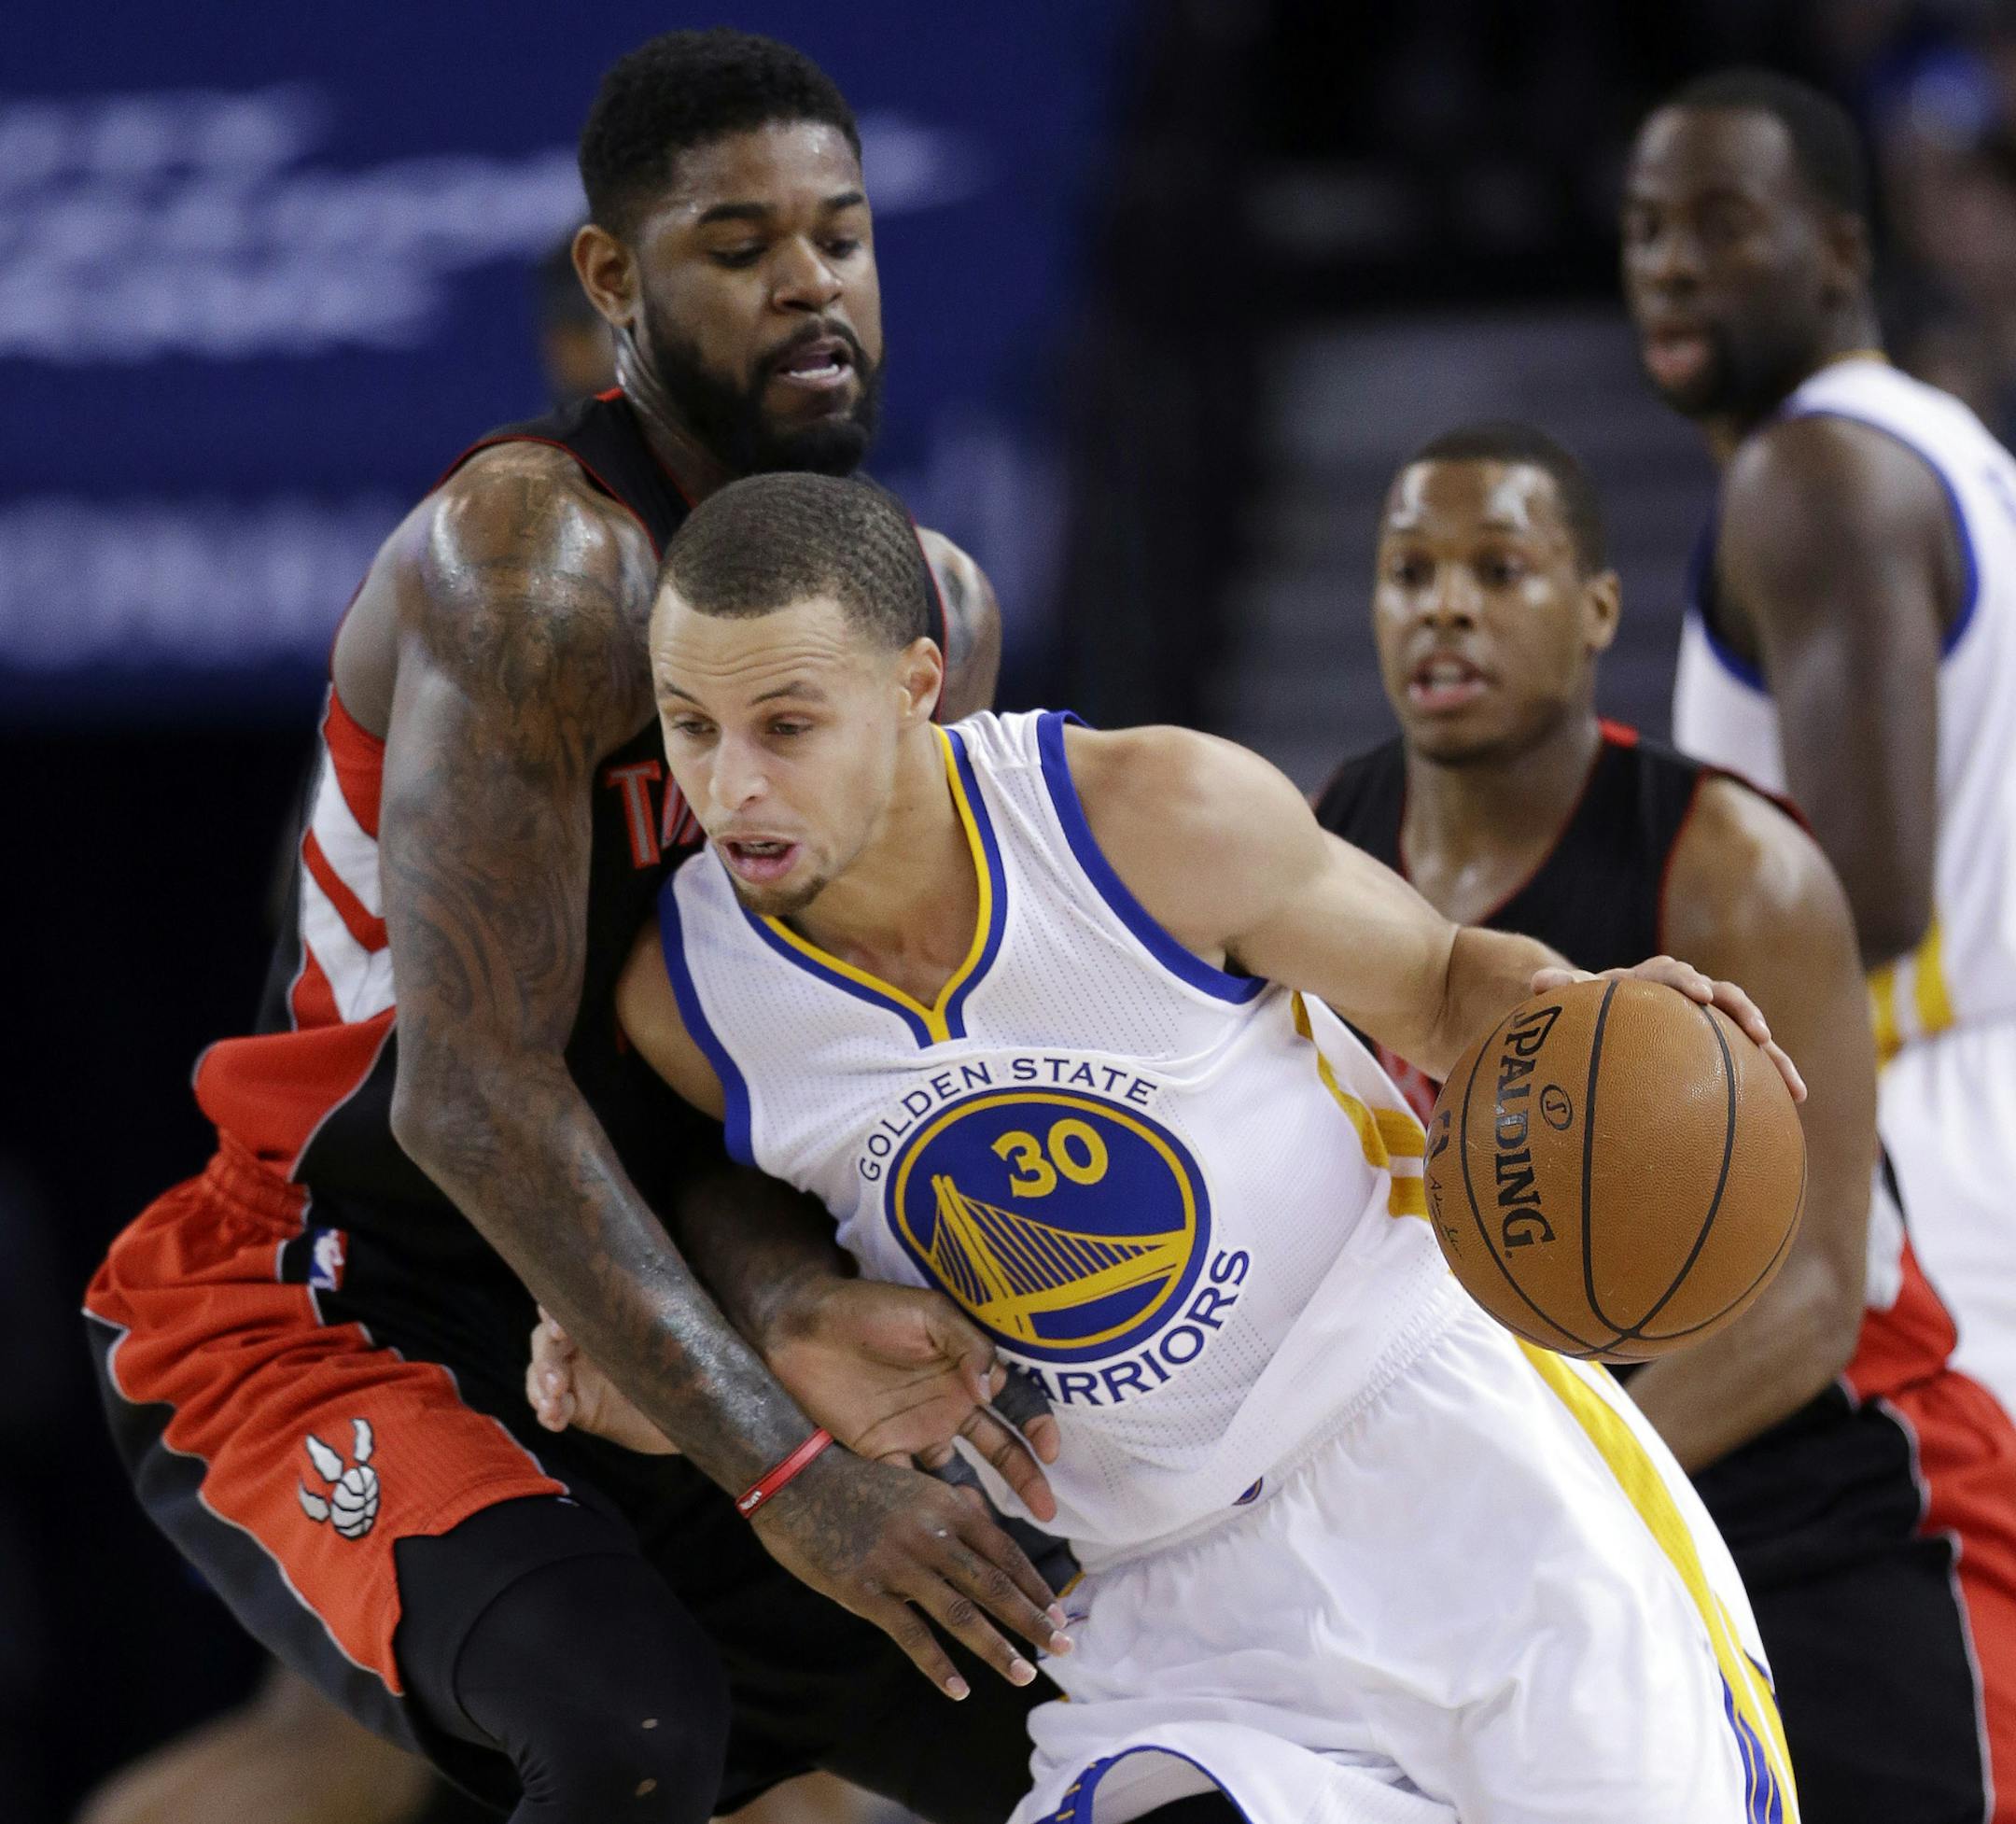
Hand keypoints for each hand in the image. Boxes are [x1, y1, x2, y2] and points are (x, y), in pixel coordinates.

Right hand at [526, 1309, 678, 1455]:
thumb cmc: (685, 1369)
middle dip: (546, 1359)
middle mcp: (584, 1343)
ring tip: (552, 1404)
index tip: (561, 1329)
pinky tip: (553, 1420)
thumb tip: (671, 1306)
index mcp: (603, 1319)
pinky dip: (547, 1412)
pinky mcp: (575, 1406)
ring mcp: (576, 1375)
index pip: (569, 1308)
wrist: (690, 1413)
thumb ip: (664, 1328)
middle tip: (558, 1381)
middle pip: (546, 1342)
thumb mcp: (677, 1346)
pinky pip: (550, 1406)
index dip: (554, 1315)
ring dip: (540, 1387)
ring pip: (540, 1373)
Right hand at [751, 1444, 1071, 1698]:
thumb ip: (952, 1510)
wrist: (796, 1481)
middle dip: (1031, 1619)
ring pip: (960, 1613)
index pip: (1005, 1552)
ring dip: (997, 1648)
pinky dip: (938, 1665)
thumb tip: (989, 1530)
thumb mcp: (915, 1485)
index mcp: (947, 1506)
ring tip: (1023, 1674)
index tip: (1057, 1612)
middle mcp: (932, 1534)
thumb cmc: (856, 1483)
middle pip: (993, 1584)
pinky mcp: (866, 1591)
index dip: (1033, 1585)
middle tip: (1063, 1647)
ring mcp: (899, 1564)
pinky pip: (911, 1635)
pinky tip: (960, 1689)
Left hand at [767, 1278, 1061, 1521]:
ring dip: (981, 1504)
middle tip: (1046, 1510)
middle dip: (1026, 1478)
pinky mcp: (879, 1455)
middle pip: (998, 1449)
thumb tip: (994, 1388)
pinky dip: (927, 1509)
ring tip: (996, 1534)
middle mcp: (949, 1408)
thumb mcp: (927, 1314)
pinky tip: (943, 1525)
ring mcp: (916, 1434)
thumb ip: (967, 1346)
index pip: (1015, 1402)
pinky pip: (910, 1487)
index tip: (1049, 1450)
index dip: (1037, 1426)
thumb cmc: (869, 1309)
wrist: (802, 1325)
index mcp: (966, 1371)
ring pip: (958, 1477)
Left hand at [1531, 954, 1806, 1102]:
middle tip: (1756, 1032)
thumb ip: (1562, 991)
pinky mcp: (1724, 1047)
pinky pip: (1754, 1061)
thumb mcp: (1577, 1002)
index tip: (1699, 996)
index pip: (1673, 973)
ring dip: (1772, 1053)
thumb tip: (1538, 983)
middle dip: (1742, 1012)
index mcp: (1653, 981)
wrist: (1614, 1016)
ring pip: (1748, 1030)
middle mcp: (1689, 996)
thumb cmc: (1591, 1011)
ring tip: (1792, 1084)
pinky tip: (1794, 1102)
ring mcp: (1711, 1021)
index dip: (1688, 982)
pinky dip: (1775, 1077)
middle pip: (1725, 996)